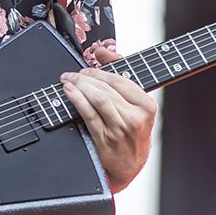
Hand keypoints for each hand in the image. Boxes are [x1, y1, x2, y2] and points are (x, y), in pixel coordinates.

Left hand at [60, 47, 156, 191]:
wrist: (129, 165)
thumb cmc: (131, 130)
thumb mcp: (135, 103)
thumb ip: (120, 71)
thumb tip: (101, 50)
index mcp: (146, 106)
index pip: (120, 80)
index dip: (99, 71)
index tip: (87, 68)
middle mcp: (135, 118)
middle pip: (106, 88)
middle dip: (85, 76)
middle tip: (72, 73)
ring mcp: (120, 130)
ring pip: (97, 99)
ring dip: (79, 85)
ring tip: (68, 80)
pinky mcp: (105, 140)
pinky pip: (88, 114)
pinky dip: (77, 99)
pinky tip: (69, 92)